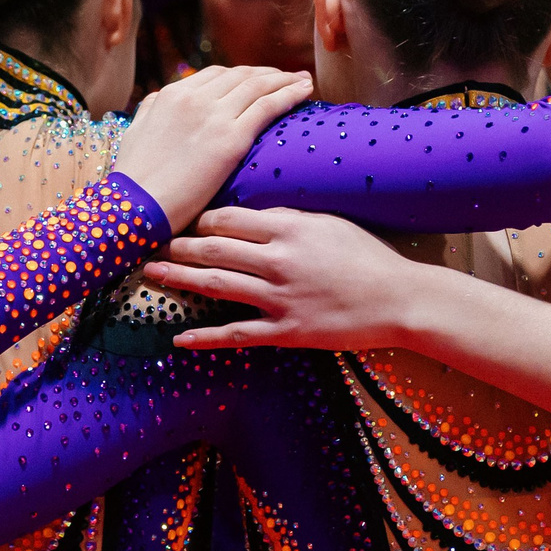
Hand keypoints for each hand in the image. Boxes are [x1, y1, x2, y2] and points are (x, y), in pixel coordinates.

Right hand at [112, 66, 312, 231]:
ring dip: (285, 79)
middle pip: (241, 75)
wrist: (136, 205)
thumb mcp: (136, 131)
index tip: (258, 80)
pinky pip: (268, 106)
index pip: (217, 75)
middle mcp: (195, 97)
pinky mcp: (231, 138)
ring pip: (259, 85)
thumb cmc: (136, 178)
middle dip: (267, 74)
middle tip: (287, 76)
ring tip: (303, 80)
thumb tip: (161, 99)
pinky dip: (290, 94)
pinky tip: (304, 91)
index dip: (242, 75)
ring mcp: (214, 115)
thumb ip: (152, 110)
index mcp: (172, 95)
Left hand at [147, 204, 425, 350]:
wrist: (401, 299)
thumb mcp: (328, 222)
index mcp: (288, 227)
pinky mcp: (287, 330)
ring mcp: (280, 297)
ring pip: (217, 285)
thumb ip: (289, 217)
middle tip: (149, 246)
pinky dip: (206, 337)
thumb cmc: (368, 256)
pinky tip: (179, 338)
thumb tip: (254, 212)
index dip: (199, 220)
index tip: (182, 220)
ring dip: (180, 280)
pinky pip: (238, 334)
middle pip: (213, 249)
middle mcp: (278, 260)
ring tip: (151, 276)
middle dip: (177, 247)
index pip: (228, 218)